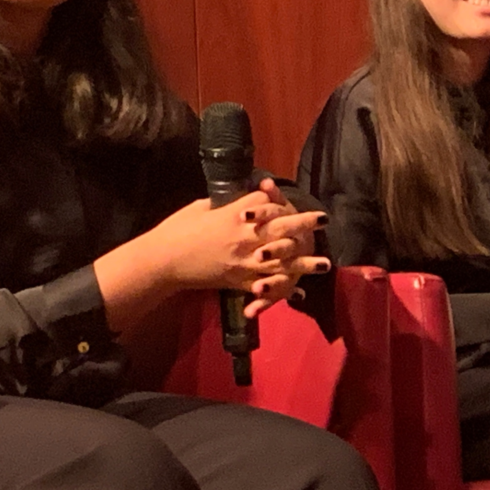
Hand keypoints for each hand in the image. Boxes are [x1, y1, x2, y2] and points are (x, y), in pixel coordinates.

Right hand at [141, 184, 327, 308]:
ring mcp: (243, 262)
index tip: (288, 197)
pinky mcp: (237, 281)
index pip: (266, 204)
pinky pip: (264, 286)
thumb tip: (245, 200)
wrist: (164, 260)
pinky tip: (298, 292)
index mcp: (235, 214)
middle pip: (281, 228)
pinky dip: (282, 290)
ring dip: (304, 263)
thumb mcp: (203, 206)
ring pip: (281, 262)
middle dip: (304, 224)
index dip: (279, 199)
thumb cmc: (179, 228)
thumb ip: (228, 203)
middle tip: (324, 220)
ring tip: (325, 263)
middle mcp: (245, 237)